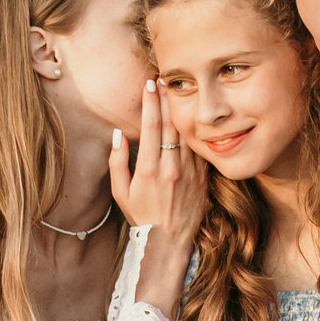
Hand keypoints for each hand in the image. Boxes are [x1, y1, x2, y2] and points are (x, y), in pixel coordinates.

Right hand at [108, 80, 206, 255]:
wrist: (170, 242)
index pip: (151, 126)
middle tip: (163, 78)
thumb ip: (117, 163)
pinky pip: (198, 148)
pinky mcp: (202, 177)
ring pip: (186, 133)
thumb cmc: (141, 217)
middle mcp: (171, 168)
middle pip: (170, 124)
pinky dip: (193, 130)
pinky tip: (190, 117)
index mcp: (150, 170)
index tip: (149, 84)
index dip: (150, 102)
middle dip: (166, 98)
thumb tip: (118, 135)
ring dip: (181, 110)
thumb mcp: (121, 194)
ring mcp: (190, 172)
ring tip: (177, 91)